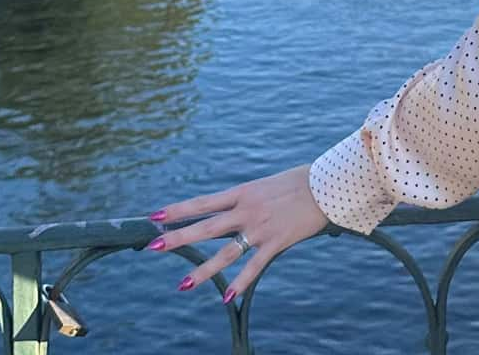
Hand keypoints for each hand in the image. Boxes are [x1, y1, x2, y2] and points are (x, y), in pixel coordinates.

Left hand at [146, 164, 329, 303]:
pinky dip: (240, 282)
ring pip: (225, 252)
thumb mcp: (265, 185)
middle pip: (206, 226)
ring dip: (203, 269)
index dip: (178, 210)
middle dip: (178, 237)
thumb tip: (233, 208)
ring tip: (182, 285)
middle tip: (153, 246)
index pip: (203, 202)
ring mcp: (260, 228)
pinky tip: (226, 296)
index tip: (156, 216)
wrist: (326, 185)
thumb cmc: (298, 182)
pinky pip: (254, 266)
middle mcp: (246, 210)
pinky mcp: (276, 242)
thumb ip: (248, 198)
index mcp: (242, 192)